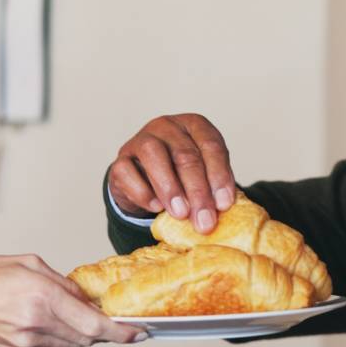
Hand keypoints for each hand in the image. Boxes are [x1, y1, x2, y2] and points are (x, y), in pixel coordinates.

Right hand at [0, 254, 146, 346]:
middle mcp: (38, 324)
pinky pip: (51, 345)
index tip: (141, 333)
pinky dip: (59, 334)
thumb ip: (63, 284)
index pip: (96, 325)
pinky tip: (47, 318)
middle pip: (89, 338)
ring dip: (83, 332)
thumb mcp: (28, 264)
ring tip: (75, 313)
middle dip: (105, 330)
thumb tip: (87, 300)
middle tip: (115, 319)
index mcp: (43, 298)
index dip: (123, 333)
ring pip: (72, 344)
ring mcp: (27, 342)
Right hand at [108, 113, 236, 233]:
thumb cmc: (182, 177)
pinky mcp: (120, 159)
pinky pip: (127, 172)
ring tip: (181, 214)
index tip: (224, 204)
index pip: (211, 145)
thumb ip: (213, 188)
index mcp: (194, 125)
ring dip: (170, 188)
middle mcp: (168, 126)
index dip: (219, 175)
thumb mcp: (203, 176)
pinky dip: (143, 192)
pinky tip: (156, 207)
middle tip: (205, 221)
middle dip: (198, 191)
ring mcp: (141, 139)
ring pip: (153, 155)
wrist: (146, 183)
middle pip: (184, 155)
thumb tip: (221, 210)